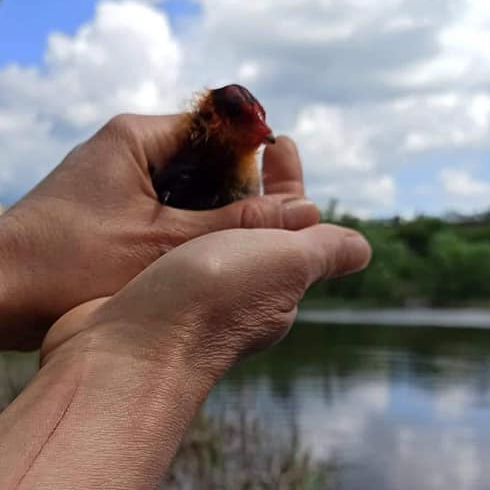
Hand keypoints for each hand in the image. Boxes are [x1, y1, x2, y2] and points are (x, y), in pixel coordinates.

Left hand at [0, 115, 322, 347]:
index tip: (285, 204)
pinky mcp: (101, 210)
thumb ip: (235, 227)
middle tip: (262, 241)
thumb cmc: (65, 267)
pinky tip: (191, 269)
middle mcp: (123, 148)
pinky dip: (179, 235)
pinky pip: (157, 212)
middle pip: (204, 161)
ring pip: (183, 191)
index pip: (220, 130)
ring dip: (209, 222)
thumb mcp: (163, 248)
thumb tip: (306, 213)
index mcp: (136, 136)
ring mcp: (109, 179)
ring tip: (230, 261)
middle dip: (236, 199)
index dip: (258, 167)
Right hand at [40, 145, 371, 382]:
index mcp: (276, 288)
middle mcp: (236, 297)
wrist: (128, 349)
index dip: (289, 181)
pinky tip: (151, 208)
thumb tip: (361, 249)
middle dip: (244, 186)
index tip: (277, 140)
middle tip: (228, 142)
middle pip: (247, 229)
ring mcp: (186, 298)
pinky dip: (164, 224)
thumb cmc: (213, 300)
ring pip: (202, 240)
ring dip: (201, 203)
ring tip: (189, 162)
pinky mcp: (144, 297)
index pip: (292, 224)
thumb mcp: (286, 264)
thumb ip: (323, 250)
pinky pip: (162, 252)